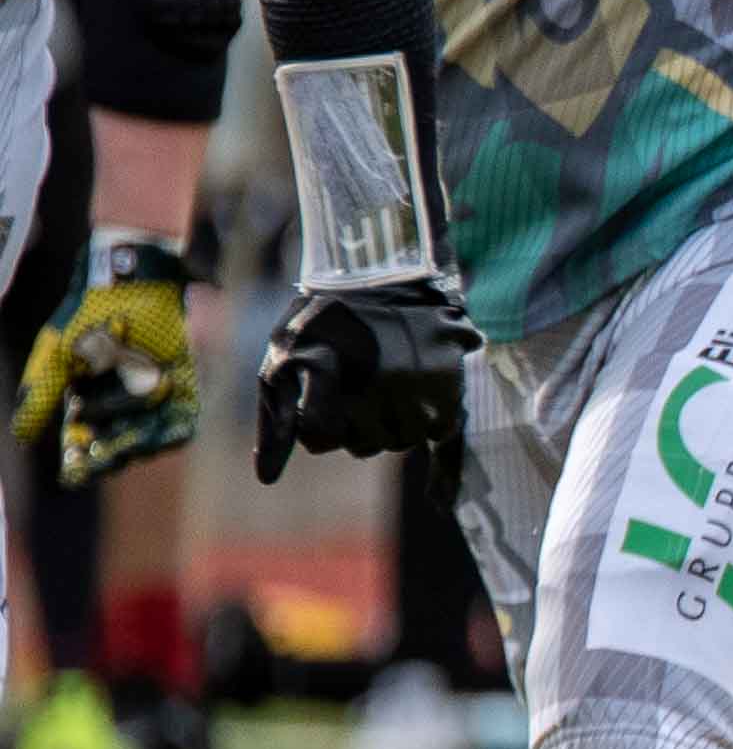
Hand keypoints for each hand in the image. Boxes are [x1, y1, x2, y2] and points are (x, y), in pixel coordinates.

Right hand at [16, 233, 197, 485]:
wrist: (132, 281)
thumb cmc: (87, 316)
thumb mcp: (56, 355)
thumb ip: (42, 393)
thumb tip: (22, 435)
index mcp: (86, 401)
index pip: (81, 441)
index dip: (78, 459)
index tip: (73, 473)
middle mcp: (119, 404)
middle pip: (115, 444)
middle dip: (109, 455)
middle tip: (104, 460)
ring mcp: (152, 396)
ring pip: (146, 435)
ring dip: (140, 443)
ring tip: (130, 444)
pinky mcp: (183, 385)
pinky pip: (181, 418)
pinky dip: (175, 430)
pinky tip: (170, 435)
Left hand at [254, 276, 477, 482]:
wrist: (383, 269)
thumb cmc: (322, 318)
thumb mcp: (284, 361)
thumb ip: (276, 421)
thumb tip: (266, 479)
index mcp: (331, 389)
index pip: (322, 441)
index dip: (318, 421)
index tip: (323, 393)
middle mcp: (376, 396)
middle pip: (364, 444)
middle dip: (357, 421)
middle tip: (358, 381)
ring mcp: (416, 393)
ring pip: (403, 440)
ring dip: (393, 421)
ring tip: (386, 381)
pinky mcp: (449, 387)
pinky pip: (440, 431)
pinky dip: (431, 418)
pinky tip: (418, 391)